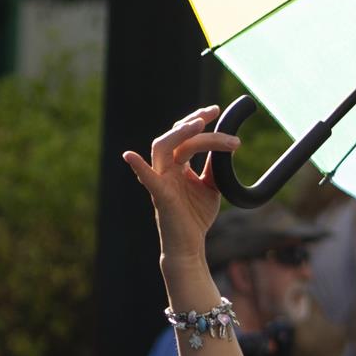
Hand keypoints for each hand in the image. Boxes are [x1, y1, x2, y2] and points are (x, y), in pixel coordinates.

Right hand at [121, 107, 241, 262]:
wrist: (189, 245)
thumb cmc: (196, 216)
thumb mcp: (211, 186)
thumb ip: (213, 167)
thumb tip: (226, 147)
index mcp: (177, 165)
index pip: (186, 136)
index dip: (200, 120)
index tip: (218, 111)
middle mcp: (166, 168)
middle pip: (175, 136)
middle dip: (193, 121)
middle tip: (213, 112)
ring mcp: (161, 180)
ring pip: (161, 148)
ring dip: (179, 134)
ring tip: (199, 125)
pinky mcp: (160, 196)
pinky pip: (147, 179)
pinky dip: (138, 167)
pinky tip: (129, 156)